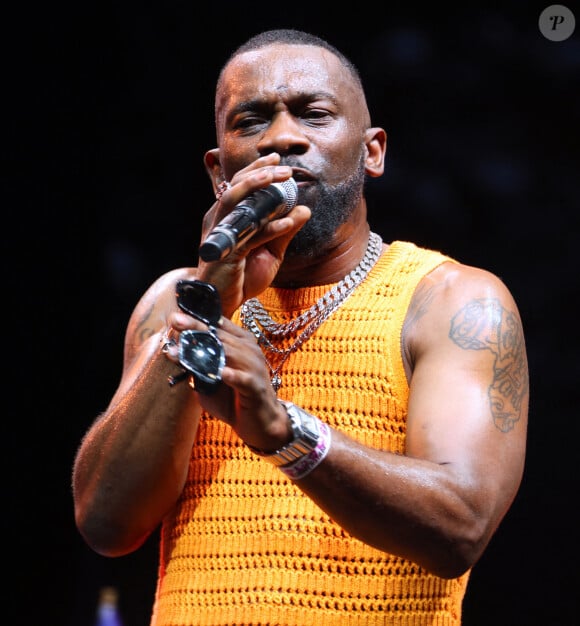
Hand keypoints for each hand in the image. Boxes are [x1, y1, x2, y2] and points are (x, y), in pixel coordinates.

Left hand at [164, 309, 288, 449]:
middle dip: (196, 328)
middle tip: (175, 320)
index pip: (217, 326)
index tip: (175, 316)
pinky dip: (233, 375)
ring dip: (206, 352)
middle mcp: (249, 350)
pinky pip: (244, 379)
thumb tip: (173, 352)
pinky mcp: (256, 387)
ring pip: (230, 353)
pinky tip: (222, 373)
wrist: (260, 423)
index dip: (196, 320)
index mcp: (240, 343)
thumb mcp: (213, 379)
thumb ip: (197, 365)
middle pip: (220, 335)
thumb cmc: (234, 398)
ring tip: (185, 349)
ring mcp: (254, 368)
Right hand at [197, 154, 310, 315]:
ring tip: (283, 179)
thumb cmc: (242, 277)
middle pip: (236, 186)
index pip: (238, 185)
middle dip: (261, 172)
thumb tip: (304, 209)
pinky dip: (271, 226)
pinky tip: (290, 221)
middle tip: (284, 167)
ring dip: (260, 187)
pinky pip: (251, 235)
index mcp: (227, 217)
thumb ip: (283, 230)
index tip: (277, 158)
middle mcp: (219, 221)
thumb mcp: (270, 251)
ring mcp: (221, 236)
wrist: (224, 303)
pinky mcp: (227, 254)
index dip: (257, 169)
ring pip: (236, 201)